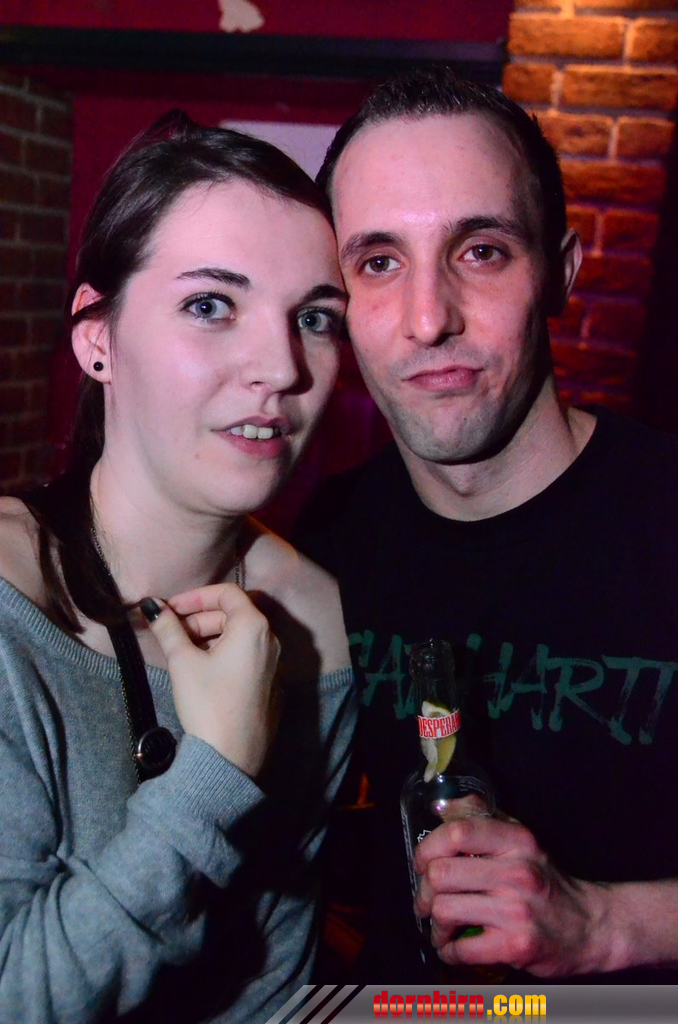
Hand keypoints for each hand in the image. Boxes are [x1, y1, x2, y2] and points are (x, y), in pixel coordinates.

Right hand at [141, 584, 279, 776]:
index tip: (171, 609)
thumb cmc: (207, 702)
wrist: (229, 756)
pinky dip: (225, 654)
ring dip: (211, 637)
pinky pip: (248, 658)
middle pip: (234, 615)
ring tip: (184, 653)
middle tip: (173, 633)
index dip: (196, 596)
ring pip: (240, 637)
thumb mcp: (183, 661)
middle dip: (200, 619)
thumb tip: (151, 605)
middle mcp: (271, 641)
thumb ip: (168, 628)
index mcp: (254, 627)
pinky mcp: (271, 686)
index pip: (227, 593)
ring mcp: (275, 665)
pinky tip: (203, 672)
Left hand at [414, 809, 613, 977]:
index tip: (422, 864)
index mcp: (516, 840)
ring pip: (445, 910)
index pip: (457, 832)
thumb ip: (484, 819)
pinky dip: (449, 952)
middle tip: (426, 903)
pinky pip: (462, 948)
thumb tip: (442, 805)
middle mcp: (517, 871)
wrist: (592, 926)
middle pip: (441, 874)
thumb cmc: (547, 882)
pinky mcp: (517, 945)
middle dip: (424, 893)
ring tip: (441, 929)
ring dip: (435, 926)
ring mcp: (517, 910)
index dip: (428, 848)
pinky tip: (454, 950)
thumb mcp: (522, 840)